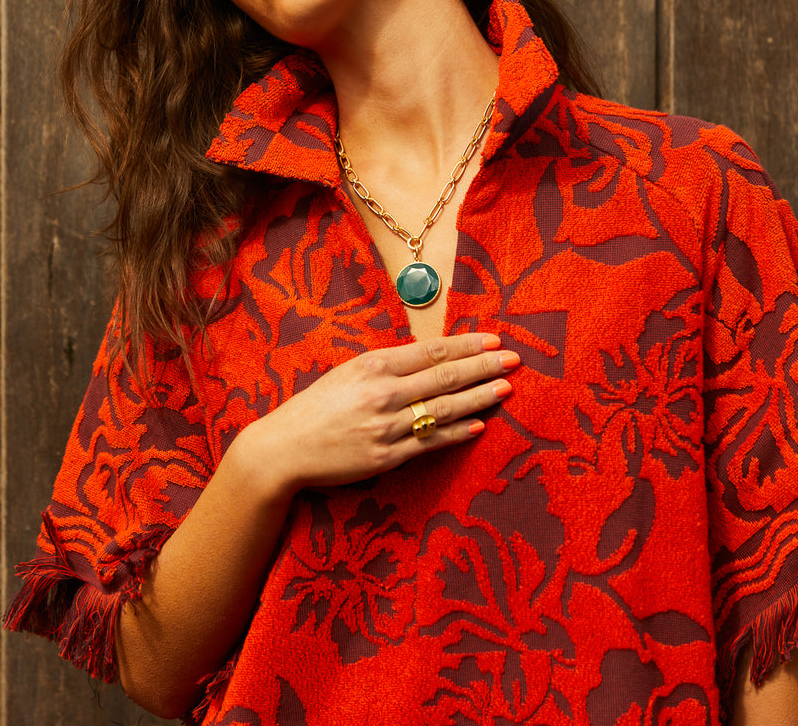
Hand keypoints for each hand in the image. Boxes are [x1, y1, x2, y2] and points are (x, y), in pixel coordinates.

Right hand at [239, 333, 517, 495]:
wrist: (284, 448)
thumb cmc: (314, 407)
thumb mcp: (347, 373)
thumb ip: (386, 367)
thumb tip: (428, 360)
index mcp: (372, 365)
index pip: (431, 352)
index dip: (466, 346)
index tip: (493, 341)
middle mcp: (383, 393)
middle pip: (445, 377)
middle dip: (483, 367)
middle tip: (514, 360)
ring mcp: (387, 426)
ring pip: (444, 409)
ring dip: (479, 398)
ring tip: (505, 388)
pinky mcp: (387, 457)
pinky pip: (430, 442)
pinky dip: (456, 433)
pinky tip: (478, 425)